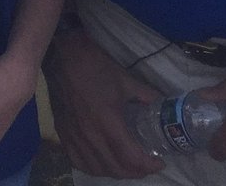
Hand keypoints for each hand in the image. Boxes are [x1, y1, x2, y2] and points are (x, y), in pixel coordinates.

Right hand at [42, 25, 162, 178]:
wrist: (63, 54)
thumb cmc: (95, 66)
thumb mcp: (126, 80)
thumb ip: (147, 96)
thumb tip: (164, 105)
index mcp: (108, 121)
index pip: (131, 158)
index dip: (149, 166)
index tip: (159, 162)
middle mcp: (90, 134)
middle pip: (116, 169)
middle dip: (136, 171)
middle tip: (146, 164)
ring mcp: (73, 135)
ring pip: (97, 169)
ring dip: (115, 171)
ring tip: (125, 164)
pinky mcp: (62, 132)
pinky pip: (77, 161)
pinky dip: (92, 167)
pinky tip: (100, 160)